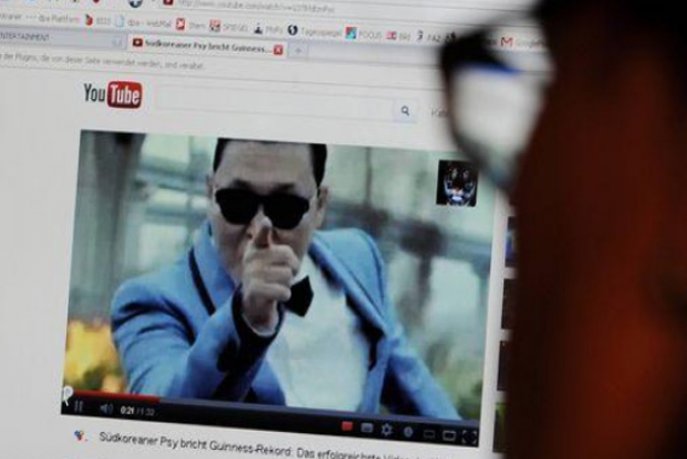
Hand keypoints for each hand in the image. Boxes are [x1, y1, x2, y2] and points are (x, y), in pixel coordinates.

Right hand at [240, 217, 299, 333]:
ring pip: (287, 275)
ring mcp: (251, 274)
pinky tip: (276, 294)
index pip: (261, 236)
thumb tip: (265, 220)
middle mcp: (251, 258)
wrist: (254, 301)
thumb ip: (276, 245)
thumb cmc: (268, 275)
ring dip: (288, 283)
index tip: (267, 221)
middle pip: (287, 256)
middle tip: (288, 273)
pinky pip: (284, 291)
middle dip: (293, 267)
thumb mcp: (270, 258)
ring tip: (277, 284)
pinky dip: (285, 295)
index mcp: (255, 248)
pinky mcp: (255, 290)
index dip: (264, 229)